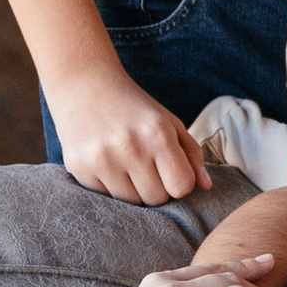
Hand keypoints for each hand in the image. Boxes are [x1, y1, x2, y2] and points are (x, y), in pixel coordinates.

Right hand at [49, 68, 210, 203]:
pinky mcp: (79, 167)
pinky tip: (105, 161)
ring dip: (132, 189)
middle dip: (155, 187)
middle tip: (146, 165)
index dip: (178, 181)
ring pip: (130, 202)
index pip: (181, 187)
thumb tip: (207, 187)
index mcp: (158, 133)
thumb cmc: (132, 106)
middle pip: (156, 198)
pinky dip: (108, 186)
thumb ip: (192, 154)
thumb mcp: (168, 121)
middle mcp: (130, 147)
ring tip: (125, 163)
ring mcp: (102, 159)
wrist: (83, 84)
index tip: (169, 169)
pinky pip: (104, 197)